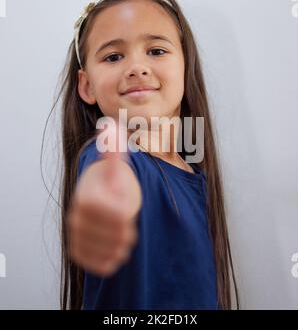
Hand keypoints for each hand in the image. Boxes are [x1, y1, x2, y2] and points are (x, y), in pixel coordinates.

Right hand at [68, 120, 141, 275]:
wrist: (99, 201)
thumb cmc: (112, 183)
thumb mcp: (116, 166)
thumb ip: (114, 150)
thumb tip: (110, 124)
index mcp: (86, 198)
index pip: (121, 215)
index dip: (129, 212)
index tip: (127, 206)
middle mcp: (76, 219)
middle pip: (118, 236)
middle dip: (128, 230)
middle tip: (126, 222)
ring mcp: (76, 237)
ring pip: (111, 252)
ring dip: (123, 245)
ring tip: (123, 234)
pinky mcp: (79, 252)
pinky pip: (101, 265)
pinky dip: (113, 260)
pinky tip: (115, 250)